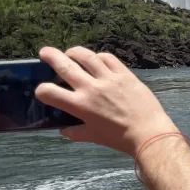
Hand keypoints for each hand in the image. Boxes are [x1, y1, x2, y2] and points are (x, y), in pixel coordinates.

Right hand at [35, 46, 177, 156]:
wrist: (148, 132)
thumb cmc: (119, 138)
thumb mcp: (93, 137)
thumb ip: (76, 132)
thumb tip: (64, 130)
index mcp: (80, 105)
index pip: (50, 92)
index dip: (42, 90)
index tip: (43, 89)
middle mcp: (91, 88)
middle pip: (66, 66)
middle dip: (52, 57)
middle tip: (44, 52)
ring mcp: (109, 79)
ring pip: (87, 57)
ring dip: (75, 52)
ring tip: (70, 52)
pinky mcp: (125, 74)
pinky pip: (109, 59)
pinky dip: (99, 56)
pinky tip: (96, 59)